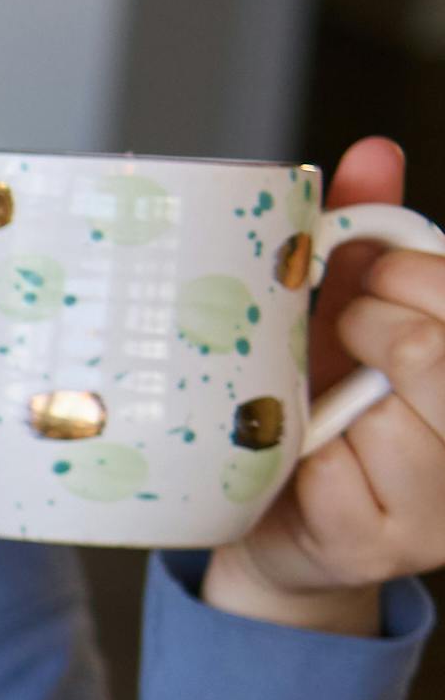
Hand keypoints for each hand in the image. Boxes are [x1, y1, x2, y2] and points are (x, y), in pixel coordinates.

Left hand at [214, 136, 444, 636]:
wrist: (270, 520)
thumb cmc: (318, 404)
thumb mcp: (344, 313)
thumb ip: (368, 237)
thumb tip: (374, 153)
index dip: (407, 276)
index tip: (368, 280)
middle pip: (436, 355)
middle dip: (367, 327)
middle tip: (337, 334)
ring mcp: (441, 506)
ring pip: (385, 421)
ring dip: (329, 403)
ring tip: (317, 406)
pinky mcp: (380, 546)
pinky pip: (331, 480)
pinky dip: (298, 462)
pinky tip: (301, 467)